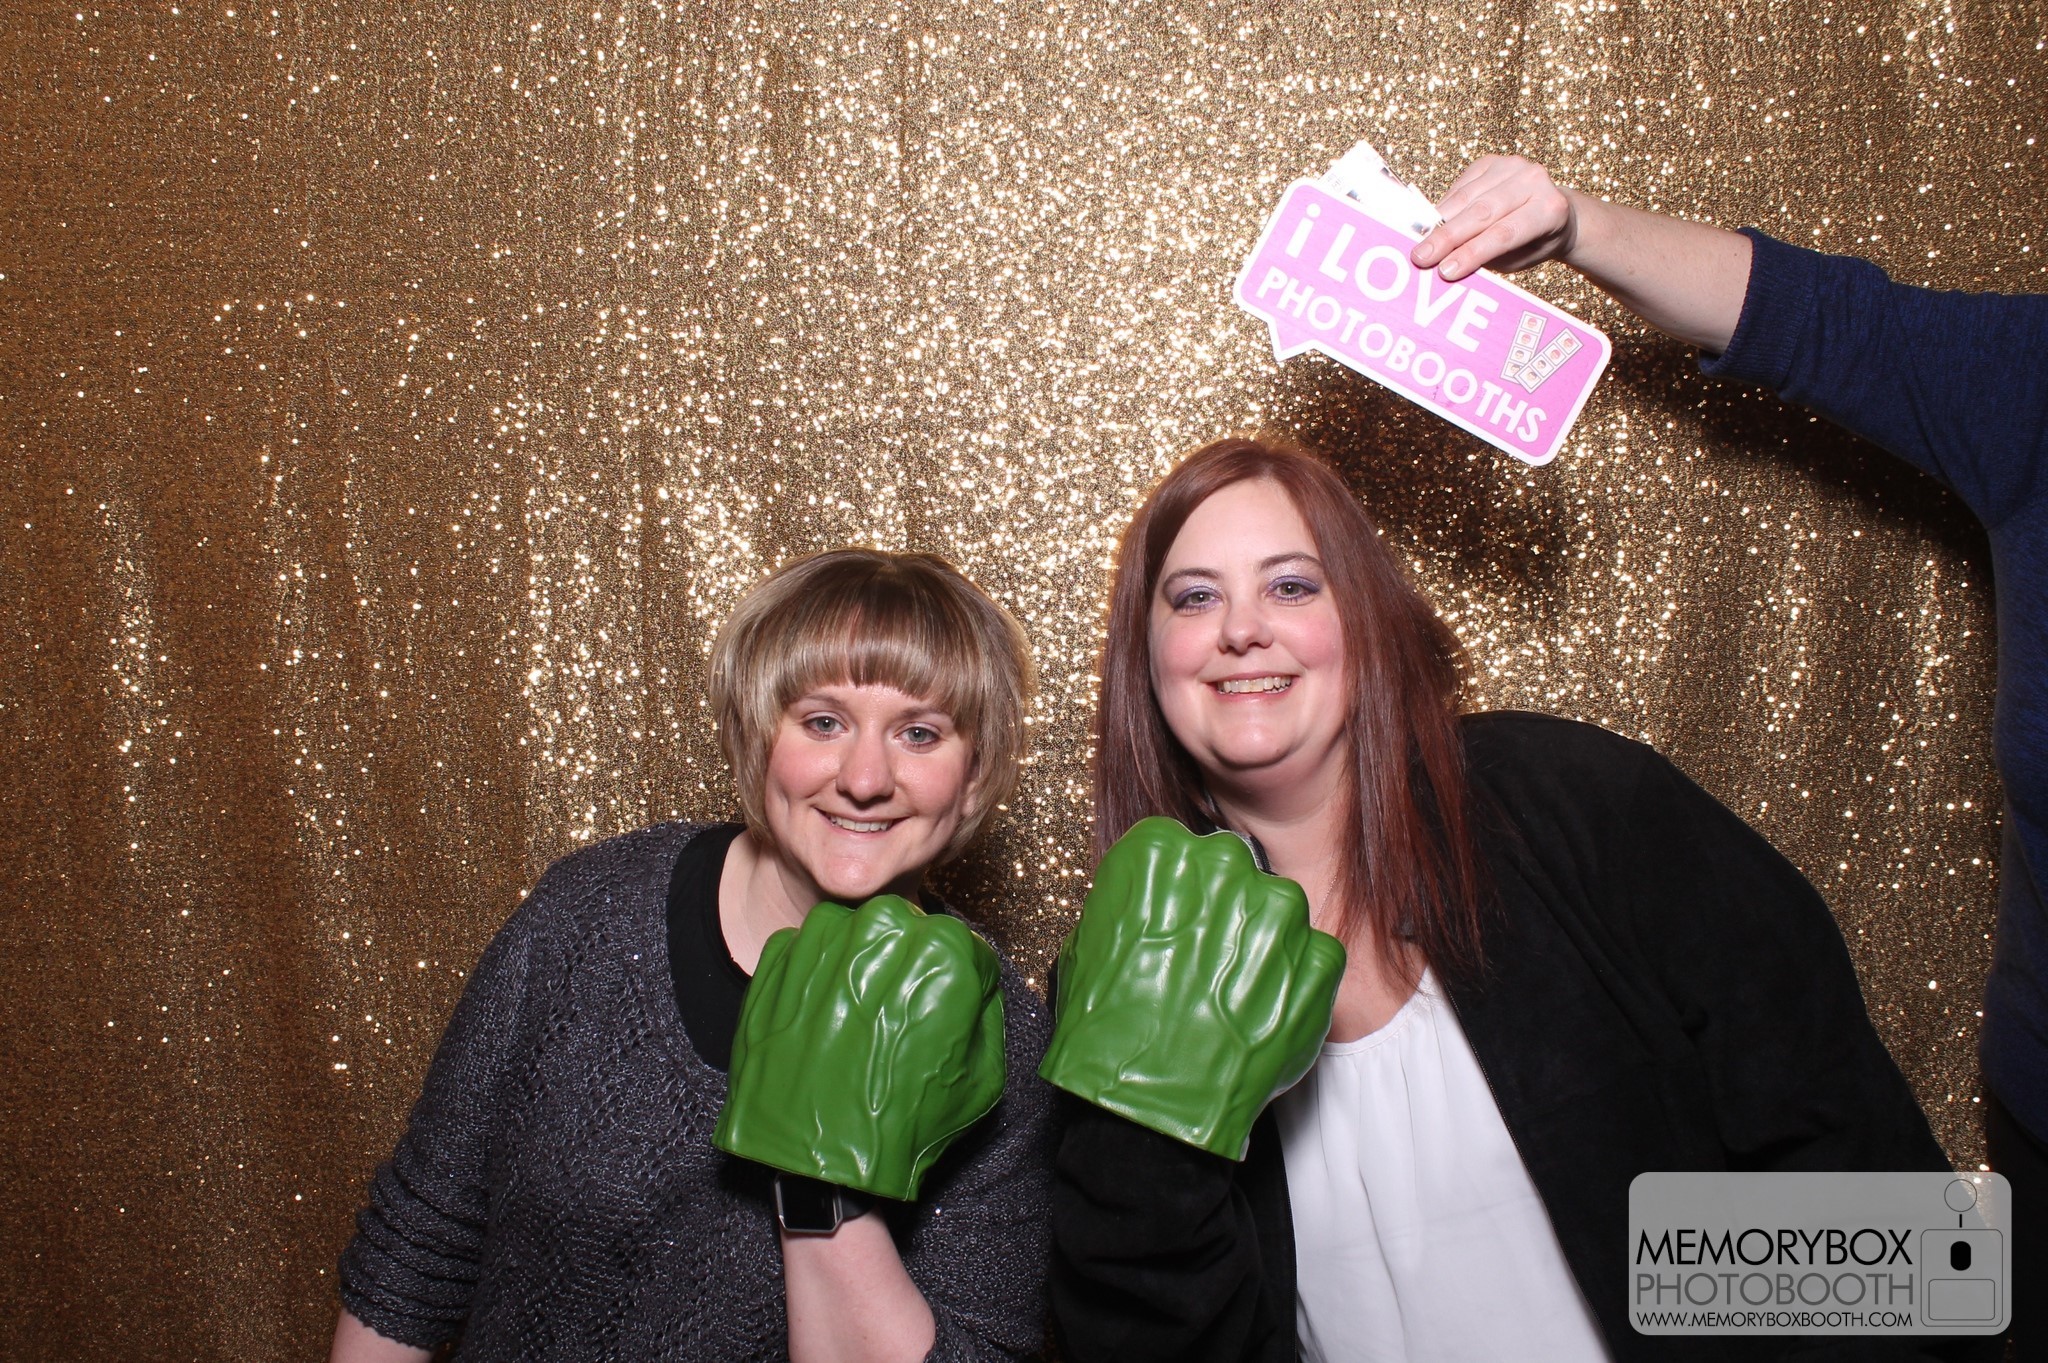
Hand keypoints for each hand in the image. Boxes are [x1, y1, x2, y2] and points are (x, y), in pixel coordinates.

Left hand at [713, 895, 1005, 1201]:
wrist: (821, 1162)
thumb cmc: (905, 1121)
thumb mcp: (981, 1074)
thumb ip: (985, 1010)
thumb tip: (973, 982)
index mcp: (941, 949)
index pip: (957, 940)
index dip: (952, 977)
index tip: (938, 1006)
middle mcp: (879, 931)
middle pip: (899, 927)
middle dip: (900, 961)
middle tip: (893, 1013)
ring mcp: (821, 942)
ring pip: (848, 930)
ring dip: (853, 963)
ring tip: (852, 1020)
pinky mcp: (775, 962)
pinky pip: (803, 951)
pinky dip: (812, 978)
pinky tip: (819, 1021)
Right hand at [1038, 818, 1345, 1159]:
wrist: (1146, 1107)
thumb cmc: (1105, 1028)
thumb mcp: (1088, 944)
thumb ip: (1132, 903)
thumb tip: (1156, 903)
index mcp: (1160, 851)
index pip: (1180, 846)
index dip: (1176, 888)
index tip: (1172, 920)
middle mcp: (1224, 866)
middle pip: (1233, 870)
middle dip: (1222, 909)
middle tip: (1201, 960)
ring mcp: (1279, 913)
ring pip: (1278, 910)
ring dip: (1261, 944)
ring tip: (1229, 993)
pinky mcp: (1318, 961)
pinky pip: (1315, 954)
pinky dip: (1295, 981)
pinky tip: (1258, 1012)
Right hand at [1411, 154, 1578, 280]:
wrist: (1554, 210)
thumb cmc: (1535, 242)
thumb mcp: (1517, 260)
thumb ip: (1487, 260)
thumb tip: (1446, 266)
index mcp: (1549, 209)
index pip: (1503, 233)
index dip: (1471, 252)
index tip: (1444, 270)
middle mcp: (1534, 180)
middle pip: (1481, 212)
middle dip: (1447, 237)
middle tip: (1420, 257)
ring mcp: (1512, 165)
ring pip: (1465, 198)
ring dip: (1437, 223)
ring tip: (1419, 245)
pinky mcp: (1490, 161)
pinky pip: (1459, 187)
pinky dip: (1442, 209)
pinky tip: (1429, 225)